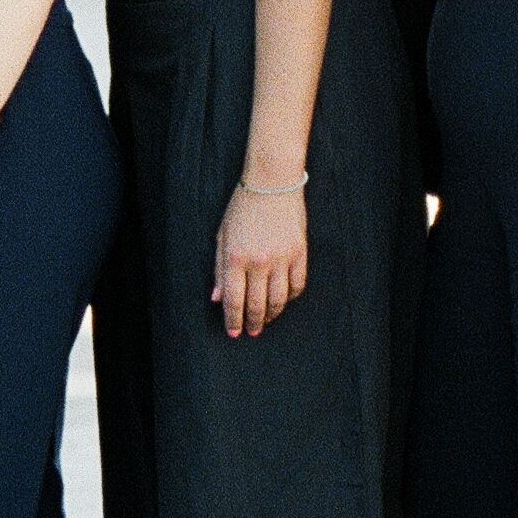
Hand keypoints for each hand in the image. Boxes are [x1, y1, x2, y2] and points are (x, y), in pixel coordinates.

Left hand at [213, 184, 310, 339]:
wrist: (272, 184)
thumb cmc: (241, 209)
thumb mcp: (222, 237)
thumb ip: (220, 269)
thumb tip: (217, 298)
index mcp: (235, 257)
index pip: (233, 299)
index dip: (233, 320)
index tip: (234, 332)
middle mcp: (259, 262)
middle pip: (257, 303)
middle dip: (253, 322)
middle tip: (252, 332)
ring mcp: (282, 258)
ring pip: (279, 299)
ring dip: (272, 314)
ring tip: (266, 321)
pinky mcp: (300, 253)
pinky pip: (298, 284)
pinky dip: (291, 297)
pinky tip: (283, 301)